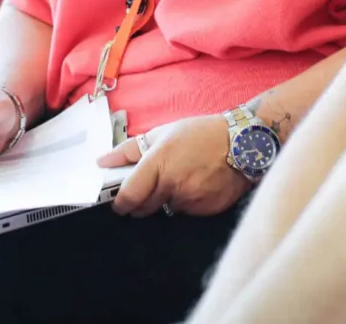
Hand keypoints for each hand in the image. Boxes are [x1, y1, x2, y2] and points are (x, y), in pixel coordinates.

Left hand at [99, 115, 249, 217]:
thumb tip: (102, 162)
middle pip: (143, 209)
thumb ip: (129, 150)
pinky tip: (198, 185)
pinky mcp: (205, 210)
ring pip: (165, 210)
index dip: (121, 203)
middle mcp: (172, 184)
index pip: (128, 197)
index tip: (121, 201)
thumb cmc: (201, 134)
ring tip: (183, 178)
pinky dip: (187, 203)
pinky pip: (186, 212)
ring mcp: (190, 199)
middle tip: (155, 184)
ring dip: (167, 200)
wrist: (243, 143)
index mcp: (158, 163)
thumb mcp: (162, 133)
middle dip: (143, 201)